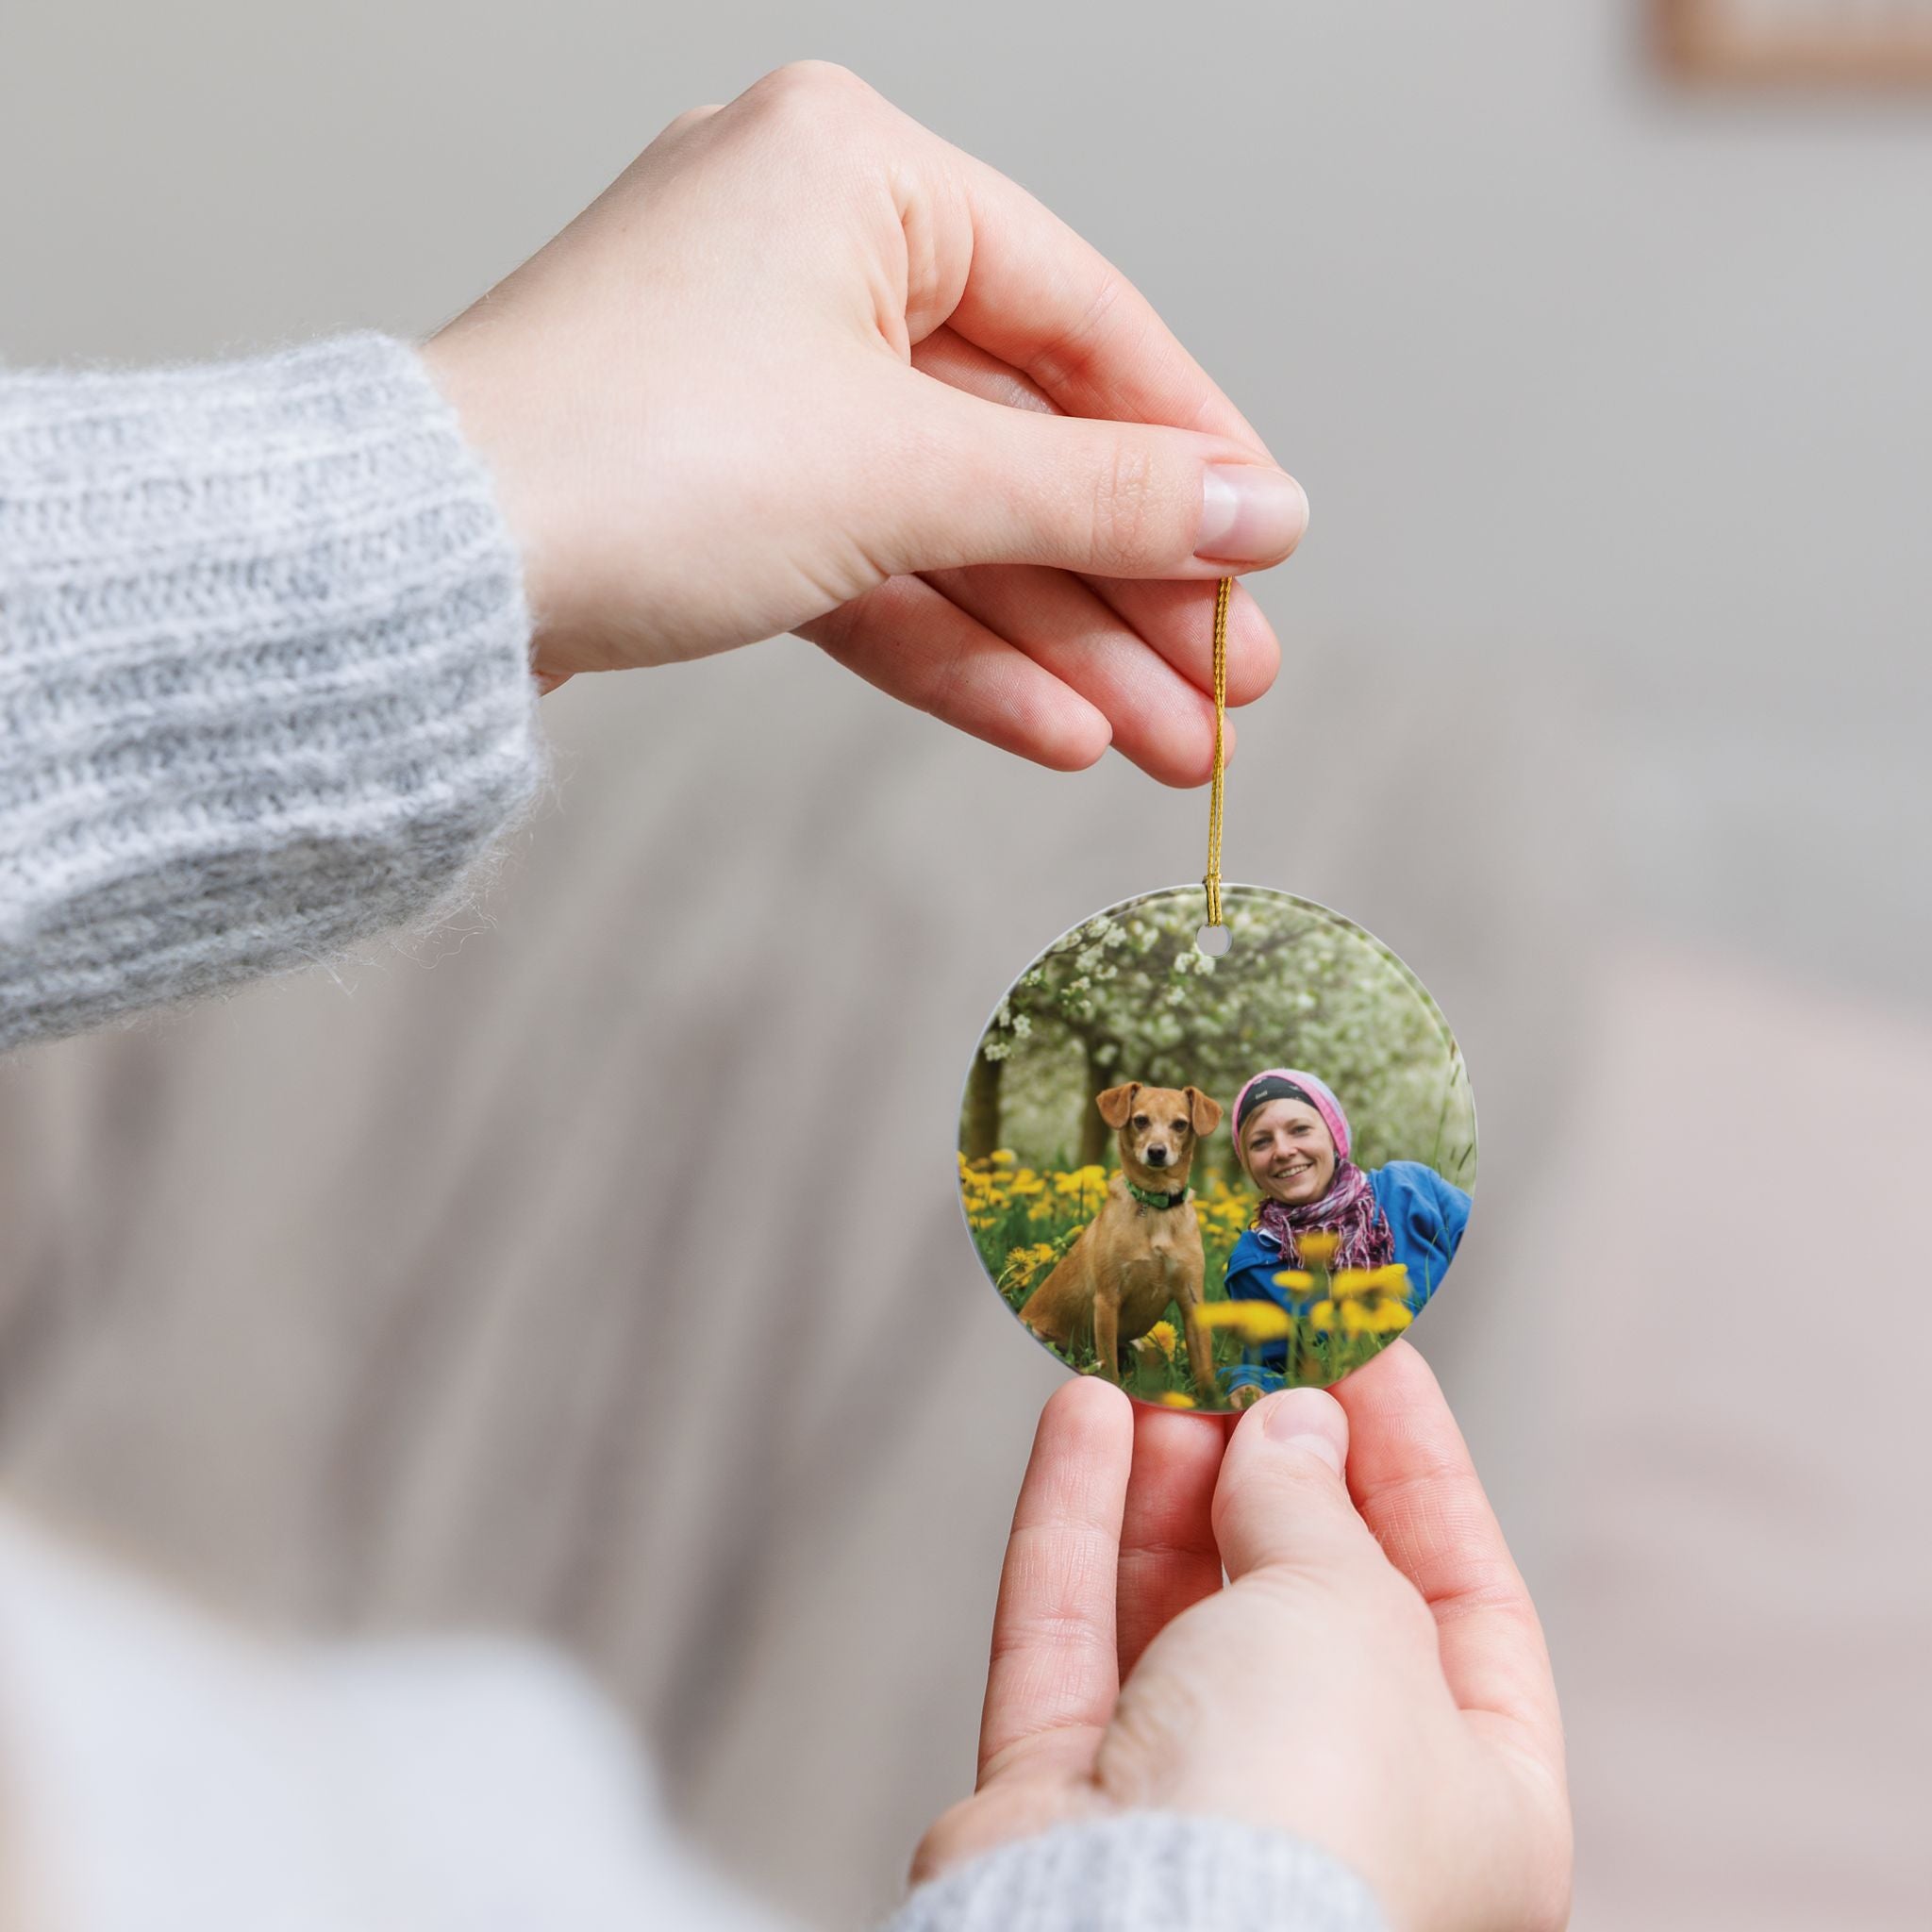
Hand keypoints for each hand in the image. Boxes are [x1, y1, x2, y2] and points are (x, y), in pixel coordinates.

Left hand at [421, 60, 1305, 783]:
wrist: (420, 581)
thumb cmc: (635, 458)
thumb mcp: (907, 473)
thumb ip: (1098, 496)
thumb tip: (1260, 513)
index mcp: (853, 174)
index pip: (1080, 318)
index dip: (1188, 448)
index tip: (1269, 551)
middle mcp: (806, 259)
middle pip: (1019, 442)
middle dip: (1128, 586)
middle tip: (1229, 690)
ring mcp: (757, 383)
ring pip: (950, 526)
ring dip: (1060, 644)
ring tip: (1170, 746)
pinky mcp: (718, 493)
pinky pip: (870, 569)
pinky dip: (957, 651)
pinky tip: (1057, 731)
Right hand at [915, 1341, 1571, 1931]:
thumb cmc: (1303, 1814)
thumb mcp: (1352, 1612)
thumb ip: (1316, 1506)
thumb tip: (1290, 1429)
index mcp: (1479, 1803)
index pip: (1464, 1594)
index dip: (1415, 1462)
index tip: (1365, 1351)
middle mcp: (1339, 1811)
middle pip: (1306, 1596)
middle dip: (1269, 1461)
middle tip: (1239, 1345)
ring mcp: (1193, 1811)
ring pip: (1179, 1609)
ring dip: (1166, 1477)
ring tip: (1156, 1363)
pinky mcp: (1066, 1802)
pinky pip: (1073, 1637)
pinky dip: (1075, 1524)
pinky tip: (1081, 1417)